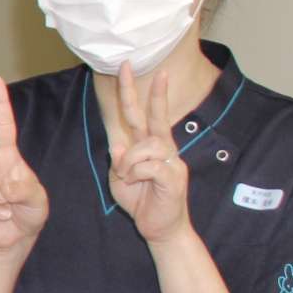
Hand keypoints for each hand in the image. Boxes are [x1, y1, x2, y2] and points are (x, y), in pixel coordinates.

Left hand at [108, 64, 191, 244]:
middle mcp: (164, 148)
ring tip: (128, 178)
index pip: (141, 115)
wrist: (159, 228)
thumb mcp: (120, 179)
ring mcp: (171, 160)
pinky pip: (148, 166)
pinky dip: (136, 174)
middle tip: (126, 65)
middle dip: (138, 90)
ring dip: (129, 162)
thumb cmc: (142, 201)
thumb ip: (119, 160)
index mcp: (150, 146)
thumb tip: (119, 146)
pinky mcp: (174, 176)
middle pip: (150, 116)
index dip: (134, 93)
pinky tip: (139, 184)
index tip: (126, 68)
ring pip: (144, 146)